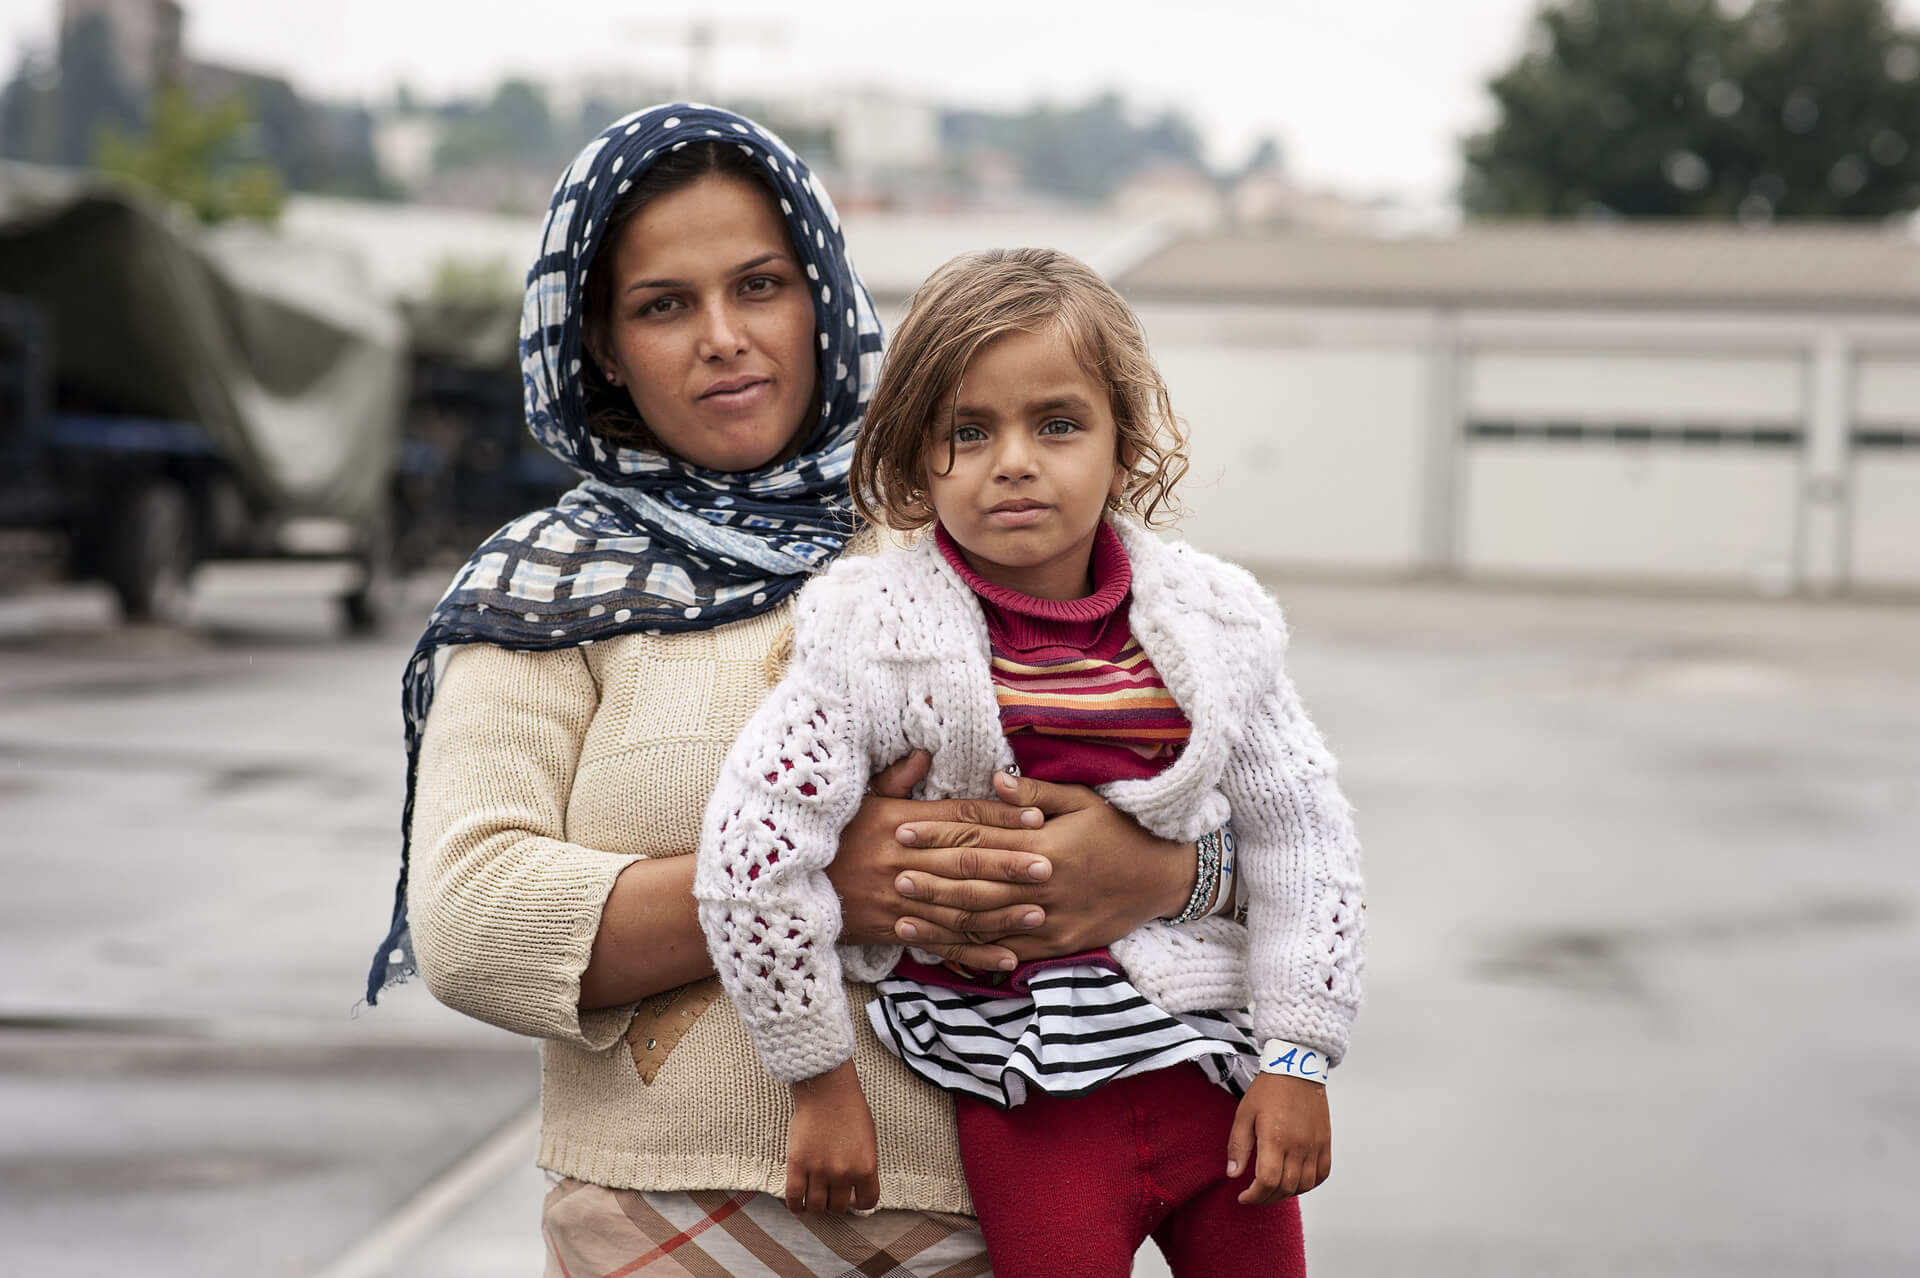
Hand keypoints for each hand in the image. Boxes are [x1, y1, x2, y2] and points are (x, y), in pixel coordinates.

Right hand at [786, 1061, 879, 1214]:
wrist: (827, 1089)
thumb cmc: (850, 1109)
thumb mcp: (868, 1140)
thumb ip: (863, 1166)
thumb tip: (854, 1190)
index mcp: (866, 1167)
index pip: (866, 1202)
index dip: (858, 1202)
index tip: (851, 1196)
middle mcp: (843, 1173)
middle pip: (838, 1207)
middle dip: (835, 1203)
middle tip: (830, 1194)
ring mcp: (819, 1170)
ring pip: (817, 1206)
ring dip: (816, 1206)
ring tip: (814, 1199)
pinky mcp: (797, 1164)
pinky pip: (794, 1197)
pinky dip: (795, 1207)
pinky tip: (798, 1207)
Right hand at [825, 751, 1053, 970]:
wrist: (782, 885)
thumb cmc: (828, 837)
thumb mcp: (858, 801)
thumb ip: (895, 779)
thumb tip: (926, 751)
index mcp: (898, 824)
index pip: (958, 819)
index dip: (998, 818)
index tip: (1035, 817)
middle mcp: (903, 861)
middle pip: (965, 862)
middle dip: (1010, 863)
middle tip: (1050, 864)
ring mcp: (899, 900)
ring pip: (958, 906)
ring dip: (1001, 911)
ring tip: (1039, 910)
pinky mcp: (894, 932)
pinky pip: (941, 944)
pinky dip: (975, 952)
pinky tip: (1007, 956)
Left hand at [892, 770, 1195, 962]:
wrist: (1163, 877)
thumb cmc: (1121, 832)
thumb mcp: (1085, 800)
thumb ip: (1037, 793)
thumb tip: (995, 779)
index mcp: (1044, 844)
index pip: (979, 837)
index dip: (938, 835)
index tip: (903, 830)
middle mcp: (1043, 884)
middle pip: (974, 884)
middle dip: (930, 881)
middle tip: (892, 876)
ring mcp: (1051, 919)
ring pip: (985, 923)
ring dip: (942, 922)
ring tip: (903, 919)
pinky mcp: (1059, 943)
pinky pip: (1010, 950)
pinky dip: (976, 952)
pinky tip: (946, 952)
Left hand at [1226, 1073, 1331, 1203]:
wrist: (1297, 1069)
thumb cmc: (1269, 1089)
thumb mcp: (1244, 1114)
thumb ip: (1238, 1146)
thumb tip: (1233, 1174)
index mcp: (1275, 1138)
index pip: (1267, 1181)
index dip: (1254, 1195)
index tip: (1244, 1197)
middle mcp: (1298, 1146)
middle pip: (1285, 1187)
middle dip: (1267, 1198)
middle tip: (1255, 1196)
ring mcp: (1314, 1145)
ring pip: (1304, 1185)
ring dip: (1287, 1193)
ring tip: (1273, 1189)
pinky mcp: (1325, 1142)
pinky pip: (1322, 1173)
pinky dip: (1310, 1184)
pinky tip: (1296, 1182)